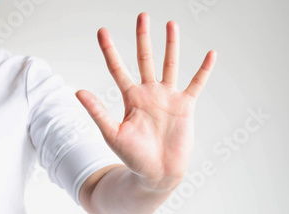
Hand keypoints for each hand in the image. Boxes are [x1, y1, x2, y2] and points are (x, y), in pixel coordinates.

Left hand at [76, 12, 216, 190]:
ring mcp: (168, 98)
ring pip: (170, 65)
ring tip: (171, 25)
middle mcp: (149, 93)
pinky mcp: (185, 106)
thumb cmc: (134, 157)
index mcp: (130, 98)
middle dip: (143, 37)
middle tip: (142, 16)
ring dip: (171, 45)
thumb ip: (98, 112)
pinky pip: (196, 83)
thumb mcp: (113, 134)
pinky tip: (210, 54)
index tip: (102, 31)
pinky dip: (203, 70)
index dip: (109, 50)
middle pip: (145, 59)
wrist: (158, 173)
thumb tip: (78, 91)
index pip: (118, 68)